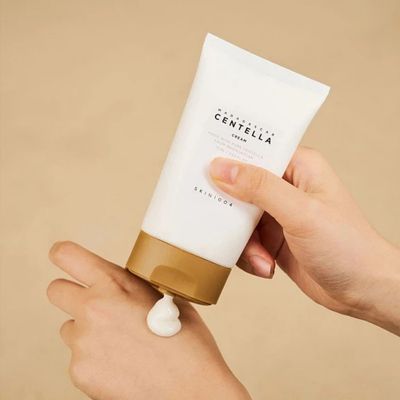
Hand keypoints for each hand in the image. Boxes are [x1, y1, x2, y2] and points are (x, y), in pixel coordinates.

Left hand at [47, 241, 249, 399]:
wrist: (192, 391)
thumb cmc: (186, 343)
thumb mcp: (165, 297)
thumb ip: (134, 286)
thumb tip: (120, 284)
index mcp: (114, 285)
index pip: (68, 256)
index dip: (64, 254)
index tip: (65, 258)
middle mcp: (92, 310)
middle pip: (56, 290)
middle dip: (72, 293)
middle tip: (95, 304)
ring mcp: (82, 343)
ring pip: (69, 327)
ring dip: (86, 330)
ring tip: (120, 343)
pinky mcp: (79, 372)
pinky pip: (78, 357)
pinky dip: (94, 359)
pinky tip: (121, 364)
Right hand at [210, 147, 399, 334]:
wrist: (363, 291)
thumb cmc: (347, 246)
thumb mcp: (301, 212)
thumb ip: (260, 188)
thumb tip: (222, 168)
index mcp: (298, 167)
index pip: (255, 151)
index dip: (228, 158)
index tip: (202, 168)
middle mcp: (286, 187)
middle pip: (239, 186)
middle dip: (230, 209)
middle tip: (217, 219)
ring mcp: (277, 214)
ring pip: (238, 218)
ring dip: (243, 242)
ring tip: (262, 258)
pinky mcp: (273, 238)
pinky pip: (244, 240)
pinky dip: (250, 256)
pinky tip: (266, 266)